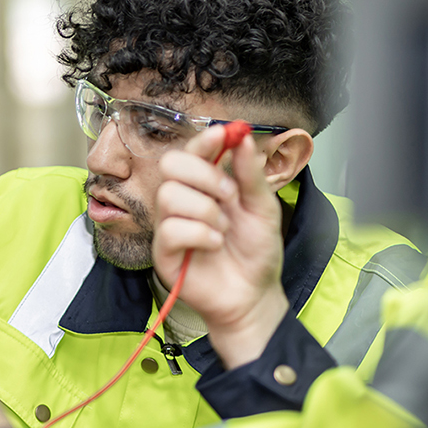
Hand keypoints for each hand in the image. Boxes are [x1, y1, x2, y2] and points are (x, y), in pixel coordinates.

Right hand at [152, 125, 288, 367]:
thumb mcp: (264, 209)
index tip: (223, 133)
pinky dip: (200, 234)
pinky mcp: (163, 250)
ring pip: (169, 195)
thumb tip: (244, 137)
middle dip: (203, 175)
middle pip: (171, 164)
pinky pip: (171, 228)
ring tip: (224, 228)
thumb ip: (251, 175)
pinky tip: (215, 244)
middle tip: (230, 195)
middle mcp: (183, 200)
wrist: (253, 294)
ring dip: (206, 210)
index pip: (193, 150)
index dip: (204, 139)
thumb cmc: (256, 252)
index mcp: (205, 185)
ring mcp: (170, 224)